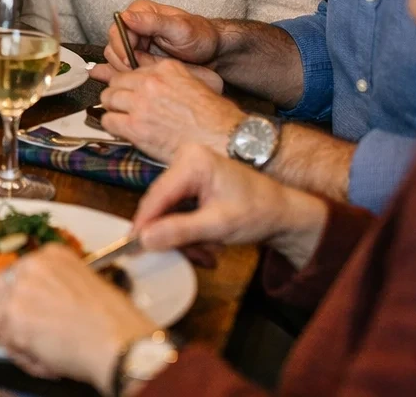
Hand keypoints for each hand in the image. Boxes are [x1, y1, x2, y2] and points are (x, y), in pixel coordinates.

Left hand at [0, 243, 157, 388]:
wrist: (117, 340)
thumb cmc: (113, 322)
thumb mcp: (84, 285)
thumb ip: (55, 288)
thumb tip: (40, 308)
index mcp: (50, 255)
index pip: (16, 274)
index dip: (20, 299)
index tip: (30, 313)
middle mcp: (30, 266)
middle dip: (8, 315)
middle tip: (27, 335)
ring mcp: (18, 289)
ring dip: (18, 341)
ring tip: (47, 353)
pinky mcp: (12, 316)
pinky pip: (6, 345)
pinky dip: (24, 358)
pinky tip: (48, 361)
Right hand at [98, 0, 223, 80]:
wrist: (213, 52)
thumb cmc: (201, 37)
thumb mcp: (179, 28)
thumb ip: (152, 22)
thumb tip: (126, 16)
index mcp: (140, 11)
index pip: (116, 30)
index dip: (122, 48)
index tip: (132, 61)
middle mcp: (134, 25)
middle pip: (112, 46)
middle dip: (124, 62)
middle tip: (142, 70)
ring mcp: (135, 42)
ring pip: (114, 58)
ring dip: (127, 70)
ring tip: (146, 73)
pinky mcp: (138, 56)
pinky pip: (122, 66)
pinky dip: (126, 74)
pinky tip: (135, 78)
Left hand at [99, 60, 239, 162]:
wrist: (223, 139)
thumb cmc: (216, 117)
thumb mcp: (199, 82)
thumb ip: (176, 77)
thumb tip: (159, 79)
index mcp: (166, 69)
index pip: (132, 70)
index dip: (130, 83)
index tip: (129, 90)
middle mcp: (150, 82)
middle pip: (116, 82)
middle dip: (118, 94)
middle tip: (123, 106)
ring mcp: (140, 104)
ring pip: (108, 99)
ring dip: (113, 109)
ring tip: (122, 117)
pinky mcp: (134, 127)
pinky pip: (108, 121)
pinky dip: (113, 126)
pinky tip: (122, 130)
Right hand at [133, 145, 329, 270]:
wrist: (282, 211)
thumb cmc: (258, 211)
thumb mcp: (219, 225)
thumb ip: (180, 231)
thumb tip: (144, 239)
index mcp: (192, 160)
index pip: (157, 195)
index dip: (144, 224)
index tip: (133, 248)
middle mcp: (185, 158)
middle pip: (160, 205)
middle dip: (173, 235)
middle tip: (194, 257)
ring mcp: (187, 169)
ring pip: (167, 211)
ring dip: (183, 237)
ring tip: (206, 253)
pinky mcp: (190, 181)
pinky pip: (176, 210)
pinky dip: (187, 230)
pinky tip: (206, 242)